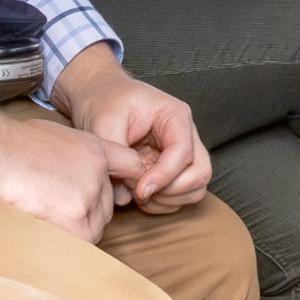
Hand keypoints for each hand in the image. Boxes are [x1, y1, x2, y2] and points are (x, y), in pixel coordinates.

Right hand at [0, 102, 116, 239]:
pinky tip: (49, 232)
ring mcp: (88, 196)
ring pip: (96, 226)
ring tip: (49, 219)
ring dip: (77, 229)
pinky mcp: (74, 218)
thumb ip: (76, 157)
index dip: (125, 179)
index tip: (114, 190)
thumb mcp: (57, 137)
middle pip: (107, 205)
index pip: (131, 165)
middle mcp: (98, 173)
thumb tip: (73, 175)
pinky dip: (69, 243)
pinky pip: (83, 242)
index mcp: (96, 149)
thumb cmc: (15, 144)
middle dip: (89, 211)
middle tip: (60, 210)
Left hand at [59, 52, 209, 211]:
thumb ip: (117, 157)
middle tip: (140, 191)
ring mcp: (180, 153)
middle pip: (200, 173)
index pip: (183, 153)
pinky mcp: (171, 168)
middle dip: (172, 190)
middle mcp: (185, 134)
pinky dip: (162, 203)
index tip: (140, 190)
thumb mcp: (104, 122)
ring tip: (137, 192)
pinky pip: (180, 195)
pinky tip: (138, 194)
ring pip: (195, 187)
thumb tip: (126, 195)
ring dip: (168, 199)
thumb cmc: (105, 102)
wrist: (99, 96)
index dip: (164, 176)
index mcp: (175, 116)